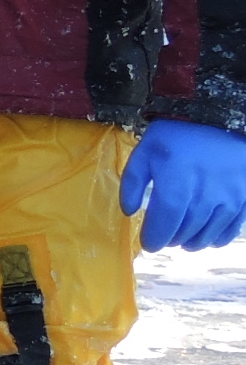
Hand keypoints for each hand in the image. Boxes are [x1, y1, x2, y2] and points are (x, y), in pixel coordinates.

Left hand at [122, 120, 245, 249]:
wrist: (223, 121)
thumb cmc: (180, 136)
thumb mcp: (147, 150)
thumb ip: (133, 181)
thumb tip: (129, 211)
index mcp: (176, 183)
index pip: (164, 223)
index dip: (154, 238)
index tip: (148, 243)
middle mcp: (204, 196)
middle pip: (184, 230)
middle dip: (171, 239)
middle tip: (164, 239)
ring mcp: (228, 199)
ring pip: (206, 233)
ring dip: (192, 242)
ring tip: (182, 242)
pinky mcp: (244, 199)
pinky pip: (231, 228)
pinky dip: (217, 238)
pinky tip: (207, 238)